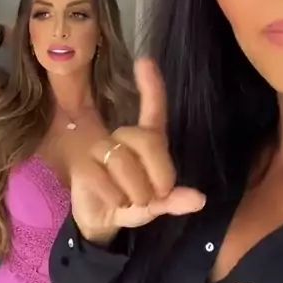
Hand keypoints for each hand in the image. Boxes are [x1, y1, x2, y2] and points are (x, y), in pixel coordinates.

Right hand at [70, 58, 205, 242]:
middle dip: (156, 170)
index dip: (151, 86)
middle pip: (144, 138)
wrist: (101, 222)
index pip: (153, 109)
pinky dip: (115, 195)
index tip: (145, 61)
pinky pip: (102, 174)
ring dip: (135, 188)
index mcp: (147, 142)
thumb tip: (199, 199)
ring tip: (133, 202)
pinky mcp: (83, 165)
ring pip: (121, 158)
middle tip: (157, 195)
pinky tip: (116, 202)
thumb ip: (175, 201)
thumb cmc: (133, 204)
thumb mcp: (157, 205)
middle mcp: (124, 139)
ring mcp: (101, 150)